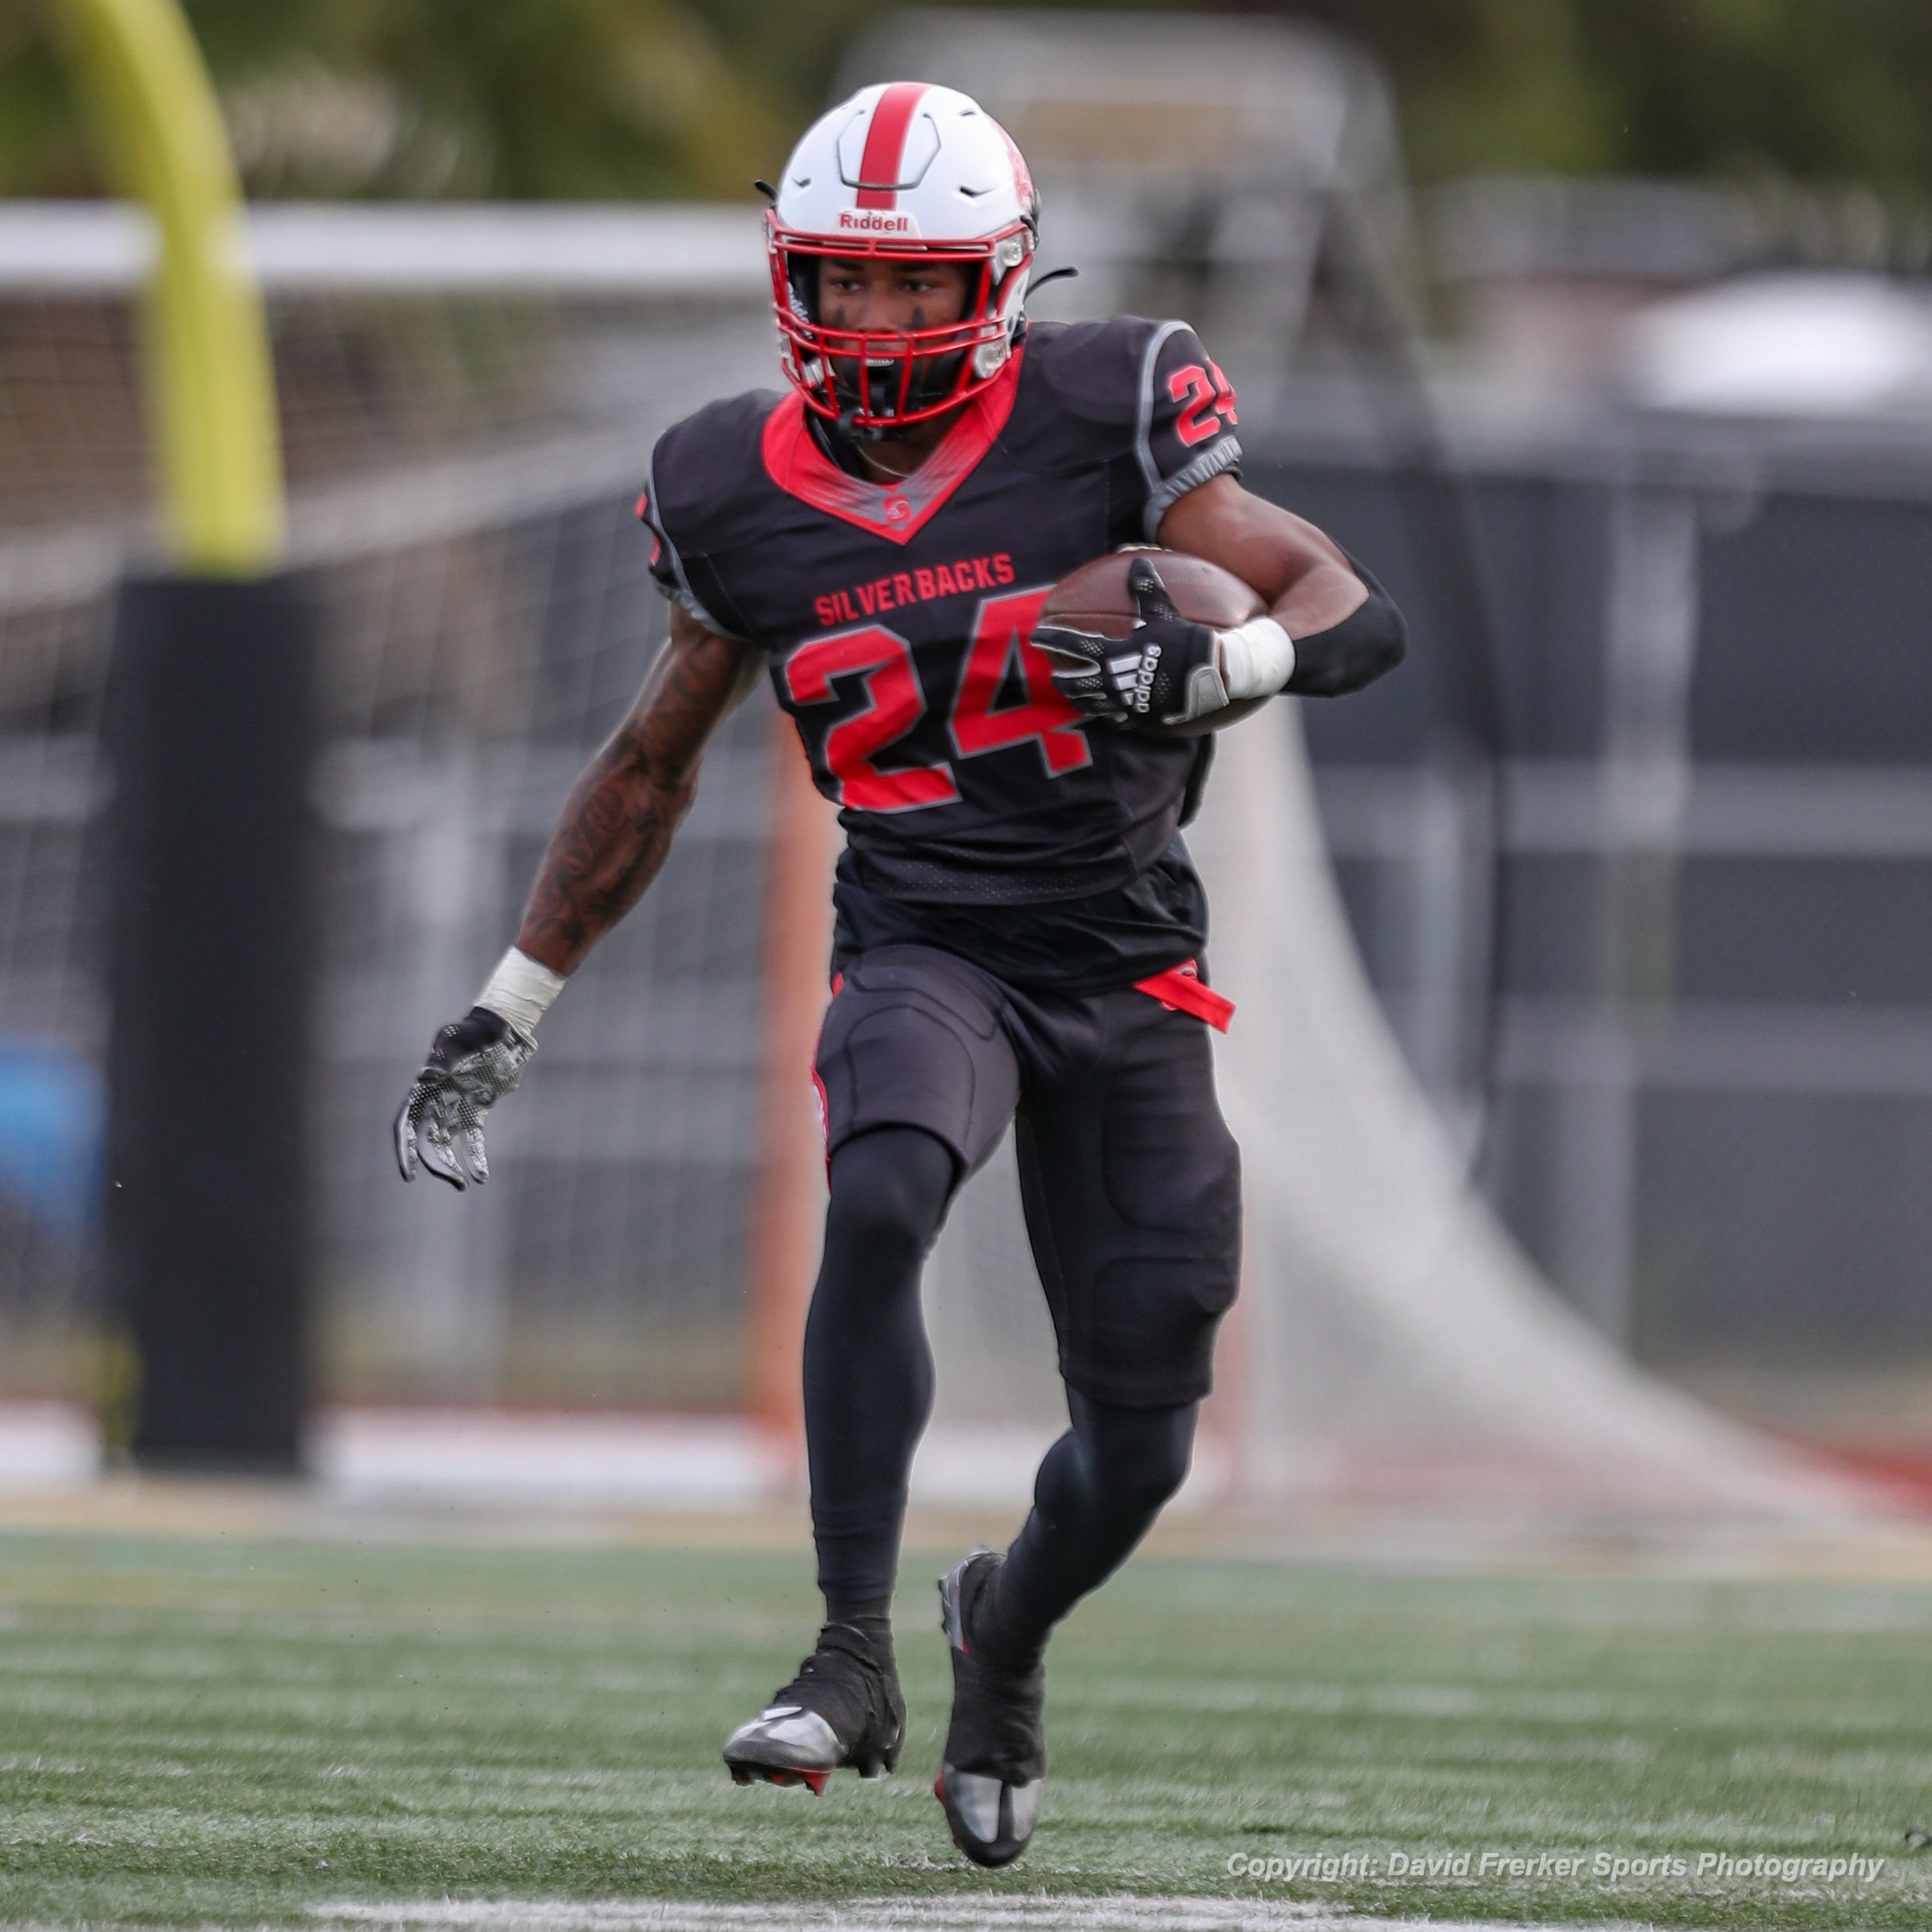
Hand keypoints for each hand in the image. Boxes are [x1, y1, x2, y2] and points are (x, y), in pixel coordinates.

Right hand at [394, 1006, 535, 1190]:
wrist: (499, 1031)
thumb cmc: (472, 1032)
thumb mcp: (455, 1042)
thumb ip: (443, 1059)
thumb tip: (427, 1076)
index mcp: (423, 1090)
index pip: (405, 1126)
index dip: (404, 1150)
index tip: (409, 1174)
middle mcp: (434, 1103)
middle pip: (427, 1143)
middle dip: (437, 1165)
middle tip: (456, 1182)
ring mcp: (453, 1110)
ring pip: (446, 1146)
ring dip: (453, 1167)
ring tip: (467, 1184)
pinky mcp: (474, 1113)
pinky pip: (472, 1140)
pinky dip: (475, 1157)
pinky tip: (482, 1175)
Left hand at [1031, 555, 1228, 727]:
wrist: (1209, 675)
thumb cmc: (1184, 641)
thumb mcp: (1163, 612)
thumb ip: (1145, 589)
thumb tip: (1136, 563)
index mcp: (1113, 653)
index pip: (1073, 645)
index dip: (1052, 638)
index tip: (1036, 635)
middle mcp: (1112, 680)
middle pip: (1073, 683)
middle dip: (1060, 680)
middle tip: (1054, 675)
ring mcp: (1123, 702)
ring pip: (1089, 705)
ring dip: (1077, 699)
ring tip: (1073, 696)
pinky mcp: (1137, 716)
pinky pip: (1115, 719)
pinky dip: (1107, 715)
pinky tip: (1106, 713)